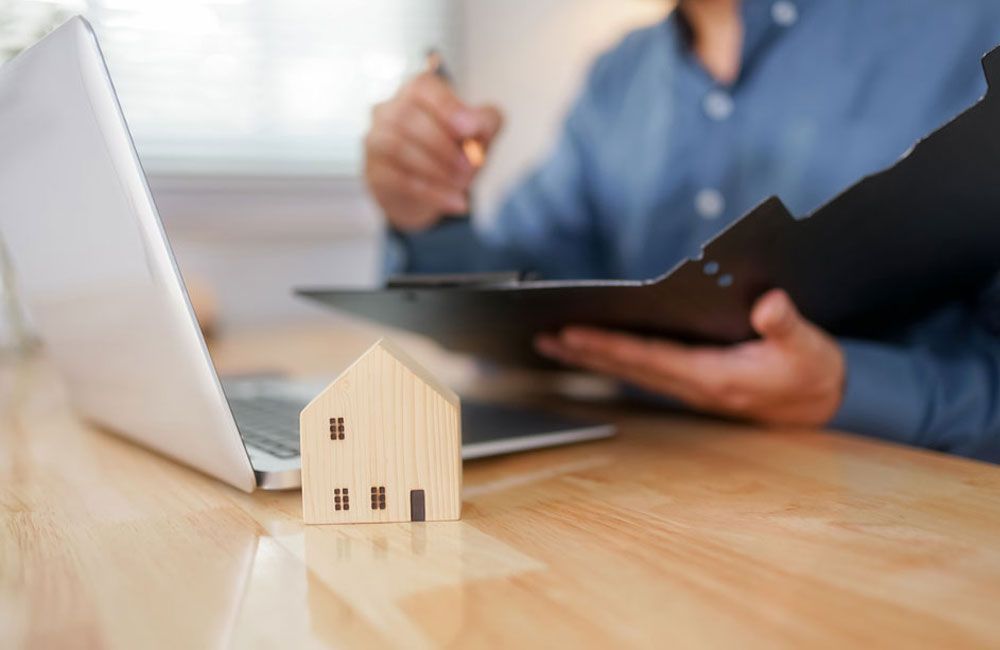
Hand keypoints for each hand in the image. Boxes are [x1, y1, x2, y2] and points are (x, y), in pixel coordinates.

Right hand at [364, 72, 502, 231]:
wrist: (431, 191)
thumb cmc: (455, 151)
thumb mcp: (480, 134)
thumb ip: (485, 122)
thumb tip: (473, 125)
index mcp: (416, 91)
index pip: (422, 87)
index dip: (446, 107)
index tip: (470, 130)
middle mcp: (388, 110)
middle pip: (406, 118)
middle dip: (442, 145)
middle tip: (471, 167)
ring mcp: (375, 141)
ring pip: (396, 147)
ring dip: (435, 168)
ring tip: (463, 185)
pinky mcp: (374, 173)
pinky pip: (398, 180)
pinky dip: (431, 192)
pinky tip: (455, 202)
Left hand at [535, 289, 845, 426]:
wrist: (821, 405)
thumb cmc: (811, 373)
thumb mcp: (808, 347)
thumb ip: (786, 325)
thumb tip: (768, 305)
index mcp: (713, 376)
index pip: (648, 357)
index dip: (608, 345)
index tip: (571, 333)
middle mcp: (692, 385)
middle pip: (627, 368)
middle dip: (584, 353)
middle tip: (542, 338)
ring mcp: (689, 388)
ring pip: (630, 372)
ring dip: (592, 359)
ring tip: (555, 344)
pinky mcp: (692, 383)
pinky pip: (643, 371)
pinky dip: (615, 360)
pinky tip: (595, 351)